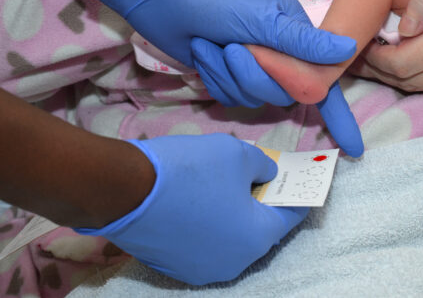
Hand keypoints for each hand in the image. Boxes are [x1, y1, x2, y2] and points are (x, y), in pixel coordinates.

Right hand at [75, 134, 307, 284]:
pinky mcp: (176, 268)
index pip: (289, 217)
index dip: (295, 195)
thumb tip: (268, 174)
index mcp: (256, 238)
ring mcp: (203, 270)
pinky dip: (211, 227)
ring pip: (231, 239)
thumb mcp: (238, 154)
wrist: (124, 189)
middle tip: (262, 180)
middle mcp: (234, 263)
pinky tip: (203, 205)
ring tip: (232, 189)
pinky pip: (206, 245)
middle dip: (263, 205)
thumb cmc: (190, 170)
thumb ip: (263, 166)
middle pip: (259, 231)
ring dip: (236, 217)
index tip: (297, 182)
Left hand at [87, 0, 363, 156]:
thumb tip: (349, 49)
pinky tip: (201, 52)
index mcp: (296, 35)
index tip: (354, 149)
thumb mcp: (262, 17)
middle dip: (255, 77)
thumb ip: (302, 42)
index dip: (339, 116)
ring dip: (229, 75)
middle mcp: (279, 54)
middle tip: (232, 47)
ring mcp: (251, 66)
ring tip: (211, 44)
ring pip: (255, 99)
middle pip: (285, 94)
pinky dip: (214, 78)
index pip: (326, 80)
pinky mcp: (226, 75)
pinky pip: (230, 97)